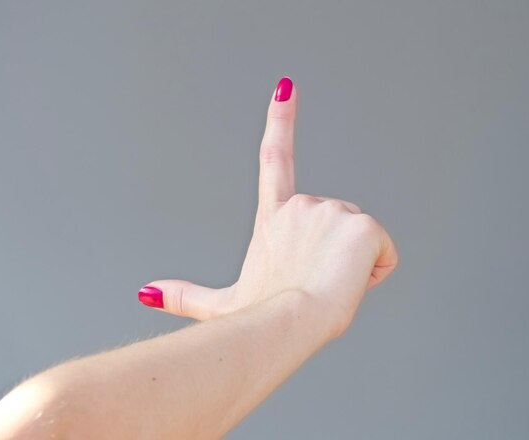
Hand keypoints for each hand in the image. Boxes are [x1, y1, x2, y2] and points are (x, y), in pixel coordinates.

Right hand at [139, 77, 397, 335]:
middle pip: (335, 226)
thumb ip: (184, 296)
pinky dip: (376, 271)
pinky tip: (352, 282)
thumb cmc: (256, 318)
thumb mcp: (220, 304)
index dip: (280, 120)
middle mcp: (302, 205)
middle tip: (310, 285)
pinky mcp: (362, 224)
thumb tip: (144, 292)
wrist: (286, 324)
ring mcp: (332, 211)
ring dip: (351, 267)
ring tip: (326, 287)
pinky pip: (384, 253)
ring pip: (358, 242)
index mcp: (274, 218)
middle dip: (331, 256)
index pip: (275, 158)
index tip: (285, 87)